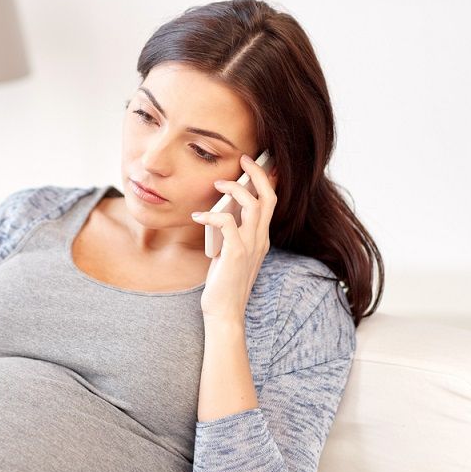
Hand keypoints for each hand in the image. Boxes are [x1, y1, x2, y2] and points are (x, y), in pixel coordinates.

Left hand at [191, 153, 278, 323]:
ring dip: (235, 189)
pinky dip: (213, 214)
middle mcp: (261, 240)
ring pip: (253, 205)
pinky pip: (228, 223)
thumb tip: (219, 211)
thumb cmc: (223, 284)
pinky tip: (198, 216)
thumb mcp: (229, 253)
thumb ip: (230, 233)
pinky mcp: (236, 254)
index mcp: (261, 238)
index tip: (253, 164)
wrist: (224, 312)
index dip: (266, 180)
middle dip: (257, 173)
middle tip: (244, 159)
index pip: (272, 202)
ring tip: (217, 185)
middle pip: (269, 197)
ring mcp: (251, 246)